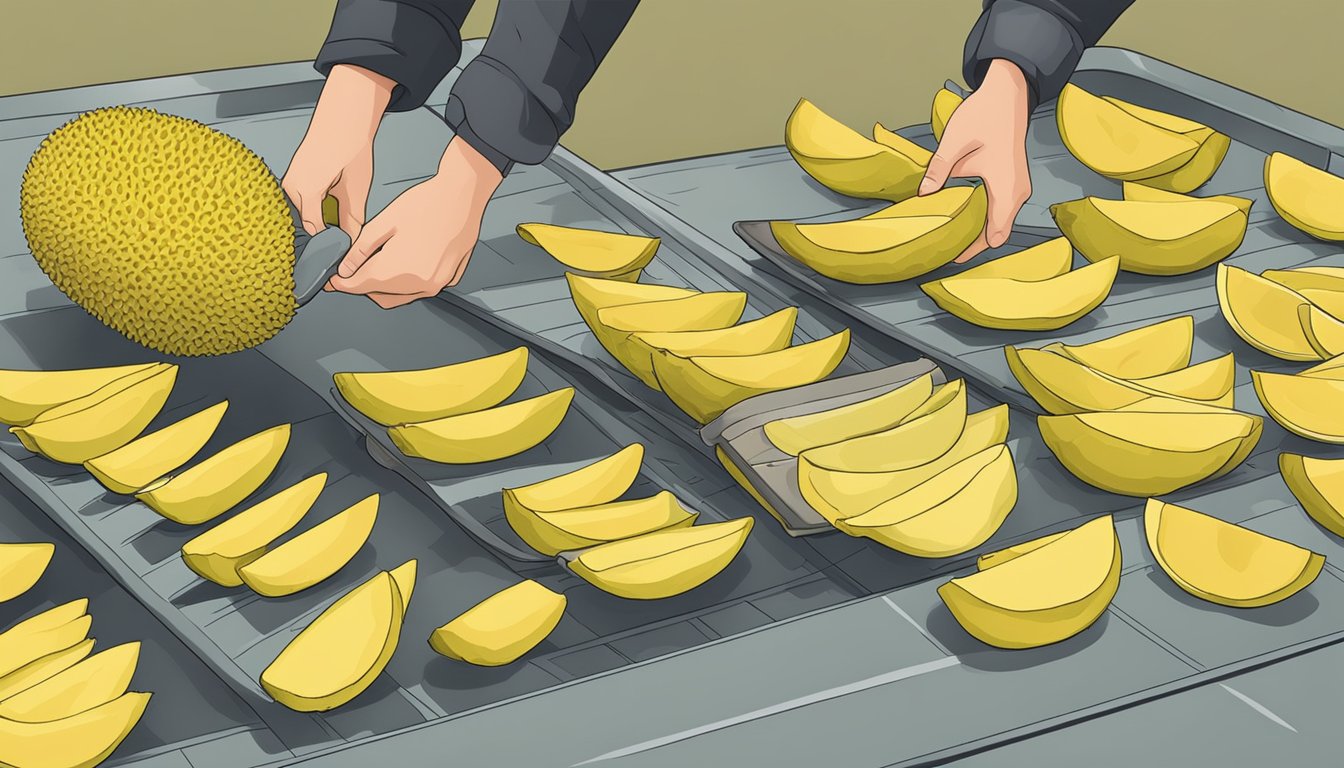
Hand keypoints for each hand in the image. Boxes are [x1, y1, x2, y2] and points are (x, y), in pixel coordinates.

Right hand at [282, 64, 392, 239]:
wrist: (343, 119)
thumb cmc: (351, 149)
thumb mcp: (356, 189)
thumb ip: (350, 218)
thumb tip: (350, 240)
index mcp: (307, 191)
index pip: (316, 230)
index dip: (330, 243)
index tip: (340, 254)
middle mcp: (292, 187)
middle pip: (307, 223)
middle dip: (322, 233)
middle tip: (338, 245)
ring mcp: (289, 182)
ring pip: (302, 212)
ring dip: (316, 220)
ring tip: (333, 227)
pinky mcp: (292, 177)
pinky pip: (300, 201)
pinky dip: (312, 208)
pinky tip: (326, 208)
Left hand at [326, 136, 504, 307]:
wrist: (462, 195)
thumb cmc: (426, 203)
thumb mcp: (383, 222)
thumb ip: (360, 250)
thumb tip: (346, 268)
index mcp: (396, 270)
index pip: (359, 286)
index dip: (342, 283)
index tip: (333, 279)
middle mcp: (417, 285)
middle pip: (379, 295)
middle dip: (363, 284)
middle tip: (353, 267)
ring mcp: (435, 284)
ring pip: (400, 296)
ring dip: (385, 285)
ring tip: (379, 261)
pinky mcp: (447, 279)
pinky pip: (419, 288)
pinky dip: (406, 281)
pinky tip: (405, 259)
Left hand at [918, 58, 1031, 262]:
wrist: (1008, 94)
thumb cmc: (986, 114)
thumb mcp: (955, 141)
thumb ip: (938, 169)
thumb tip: (922, 194)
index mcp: (1006, 187)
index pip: (993, 234)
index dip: (972, 249)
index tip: (950, 257)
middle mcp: (1017, 192)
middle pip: (996, 233)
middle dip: (971, 245)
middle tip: (944, 253)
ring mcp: (1018, 188)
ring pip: (998, 223)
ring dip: (977, 232)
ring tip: (950, 240)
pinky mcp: (1013, 183)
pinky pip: (999, 210)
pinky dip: (982, 219)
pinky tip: (961, 219)